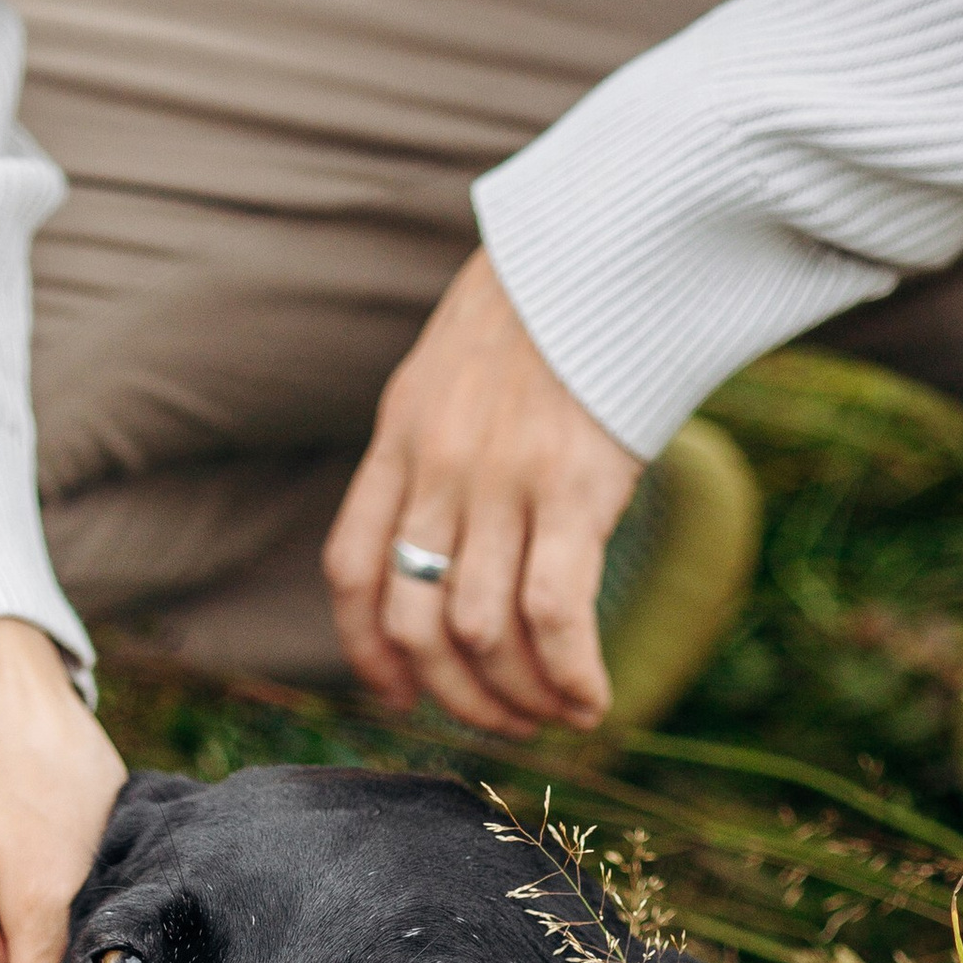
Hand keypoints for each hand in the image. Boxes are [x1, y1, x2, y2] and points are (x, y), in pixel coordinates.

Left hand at [324, 248, 643, 736]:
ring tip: (555, 716)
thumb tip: (443, 539)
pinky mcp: (576, 489)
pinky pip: (554, 615)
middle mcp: (439, 470)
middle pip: (416, 624)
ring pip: (481, 632)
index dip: (368, 651)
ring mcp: (503, 482)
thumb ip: (432, 451)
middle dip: (455, 697)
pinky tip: (593, 698)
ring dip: (518, 697)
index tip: (400, 693)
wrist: (610, 241)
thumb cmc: (546, 312)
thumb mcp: (451, 372)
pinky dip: (569, 675)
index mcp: (399, 440)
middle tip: (501, 721)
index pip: (352, 570)